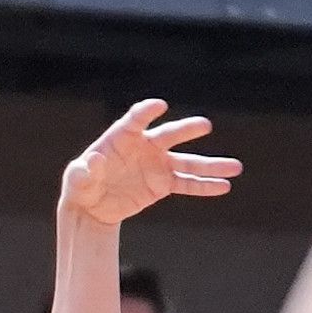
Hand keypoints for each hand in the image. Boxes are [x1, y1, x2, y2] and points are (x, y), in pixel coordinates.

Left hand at [56, 98, 241, 233]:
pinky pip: (187, 183)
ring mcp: (157, 164)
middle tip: (204, 125)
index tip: (158, 106)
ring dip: (211, 164)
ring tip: (235, 166)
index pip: (135, 119)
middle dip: (185, 130)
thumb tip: (91, 163)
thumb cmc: (82, 185)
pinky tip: (224, 186)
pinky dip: (205, 186)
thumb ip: (83, 171)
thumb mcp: (77, 180)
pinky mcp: (163, 184)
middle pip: (168, 135)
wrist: (93, 206)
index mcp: (121, 137)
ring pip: (187, 162)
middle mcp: (144, 146)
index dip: (146, 112)